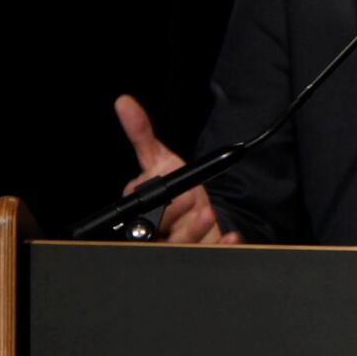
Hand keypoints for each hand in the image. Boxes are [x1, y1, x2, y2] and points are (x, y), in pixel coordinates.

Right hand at [116, 94, 240, 244]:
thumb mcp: (159, 160)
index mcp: (142, 214)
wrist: (200, 217)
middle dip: (176, 216)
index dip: (157, 206)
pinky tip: (232, 236)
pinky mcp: (200, 254)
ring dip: (194, 230)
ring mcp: (176, 247)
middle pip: (158, 234)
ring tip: (206, 213)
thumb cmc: (174, 191)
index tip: (170, 190)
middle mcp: (155, 235)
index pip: (140, 214)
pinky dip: (223, 245)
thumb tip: (124, 102)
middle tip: (191, 201)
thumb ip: (142, 135)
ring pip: (181, 246)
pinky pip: (211, 253)